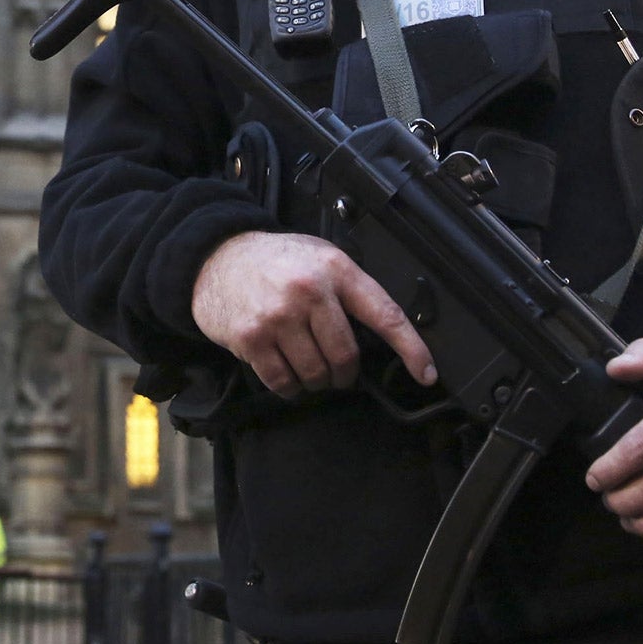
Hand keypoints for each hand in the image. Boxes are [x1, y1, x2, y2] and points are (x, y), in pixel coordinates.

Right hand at [191, 231, 437, 398]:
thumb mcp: (319, 256)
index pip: (385, 314)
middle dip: (344, 373)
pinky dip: (289, 387)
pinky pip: (283, 382)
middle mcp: (309, 290)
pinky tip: (287, 374)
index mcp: (336, 269)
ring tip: (307, 366)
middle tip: (337, 371)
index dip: (411, 348)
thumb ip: (348, 289)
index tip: (426, 374)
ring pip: (315, 373)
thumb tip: (382, 333)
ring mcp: (279, 315)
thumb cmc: (274, 260)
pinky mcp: (252, 337)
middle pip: (346, 355)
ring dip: (315, 381)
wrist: (216, 256)